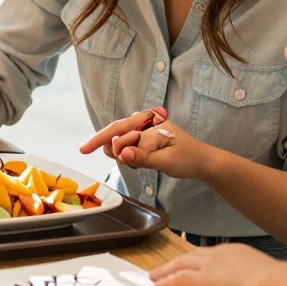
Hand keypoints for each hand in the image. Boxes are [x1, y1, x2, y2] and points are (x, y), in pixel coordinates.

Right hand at [79, 112, 209, 179]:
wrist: (202, 161)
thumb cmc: (187, 159)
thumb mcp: (166, 161)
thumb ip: (142, 157)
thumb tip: (120, 153)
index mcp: (152, 122)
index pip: (120, 130)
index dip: (106, 143)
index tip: (85, 150)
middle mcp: (146, 120)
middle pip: (116, 131)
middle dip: (110, 147)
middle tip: (121, 162)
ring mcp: (145, 128)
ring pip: (119, 138)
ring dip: (120, 152)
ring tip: (138, 164)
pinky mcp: (145, 136)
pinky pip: (127, 143)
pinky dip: (127, 154)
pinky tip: (139, 162)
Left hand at [149, 244, 278, 285]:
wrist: (270, 280)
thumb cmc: (273, 280)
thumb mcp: (262, 270)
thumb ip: (252, 273)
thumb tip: (255, 280)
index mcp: (234, 250)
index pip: (208, 252)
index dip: (196, 258)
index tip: (190, 262)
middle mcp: (218, 254)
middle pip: (190, 255)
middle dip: (175, 261)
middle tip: (163, 267)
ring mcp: (209, 266)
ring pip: (180, 265)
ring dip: (166, 270)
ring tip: (155, 276)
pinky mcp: (203, 280)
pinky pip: (180, 279)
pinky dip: (168, 282)